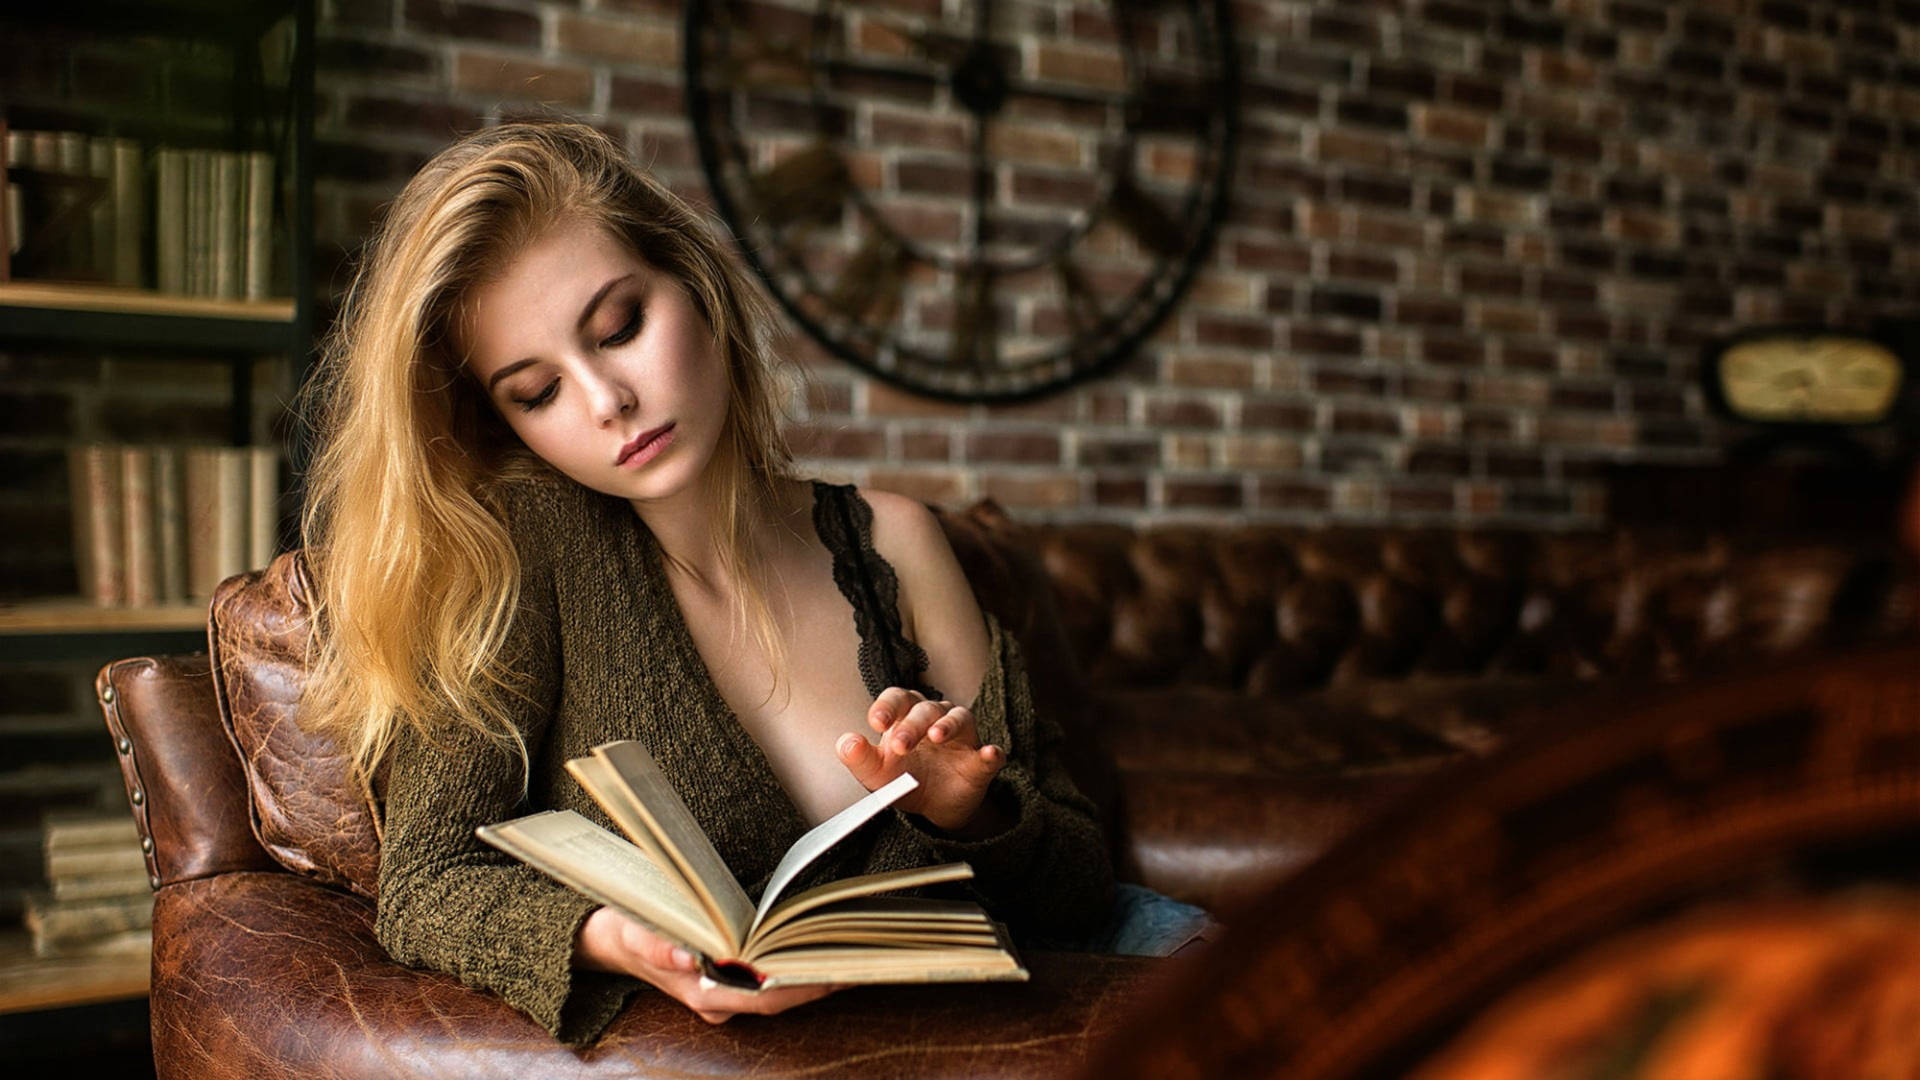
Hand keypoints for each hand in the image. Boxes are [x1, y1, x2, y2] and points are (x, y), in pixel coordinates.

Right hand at [575, 907, 844, 1023]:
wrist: (612, 941)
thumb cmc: (628, 932)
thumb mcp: (635, 932)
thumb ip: (656, 945)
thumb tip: (684, 954)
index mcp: (704, 994)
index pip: (767, 997)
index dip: (802, 986)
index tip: (836, 971)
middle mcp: (721, 999)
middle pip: (781, 996)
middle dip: (818, 978)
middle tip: (858, 955)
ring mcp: (726, 991)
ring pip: (779, 988)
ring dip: (812, 971)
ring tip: (850, 949)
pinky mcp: (730, 977)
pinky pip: (771, 977)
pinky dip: (795, 964)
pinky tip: (818, 947)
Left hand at [835, 687, 1006, 833]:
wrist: (933, 808)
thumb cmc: (903, 779)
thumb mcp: (876, 774)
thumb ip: (859, 758)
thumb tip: (846, 742)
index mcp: (906, 716)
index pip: (898, 699)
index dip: (888, 706)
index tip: (876, 722)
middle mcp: (936, 719)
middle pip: (925, 709)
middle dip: (912, 725)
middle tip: (900, 746)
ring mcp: (961, 739)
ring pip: (959, 718)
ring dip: (948, 724)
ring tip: (937, 736)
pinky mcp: (980, 762)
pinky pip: (990, 753)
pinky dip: (990, 753)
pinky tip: (989, 754)